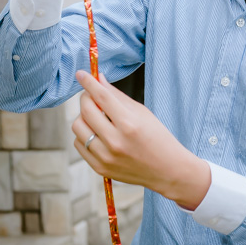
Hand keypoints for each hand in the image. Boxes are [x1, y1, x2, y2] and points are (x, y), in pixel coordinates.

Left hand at [71, 70, 210, 209]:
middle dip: (86, 97)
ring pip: (78, 127)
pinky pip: (79, 144)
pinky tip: (97, 132)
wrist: (168, 170)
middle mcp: (115, 141)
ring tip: (97, 117)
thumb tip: (98, 79)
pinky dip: (84, 134)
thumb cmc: (158, 137)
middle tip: (92, 95)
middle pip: (86, 111)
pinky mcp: (100, 168)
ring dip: (84, 117)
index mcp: (129, 124)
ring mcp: (106, 157)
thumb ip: (117, 95)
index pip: (101, 97)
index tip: (81, 74)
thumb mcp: (142, 112)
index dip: (89, 82)